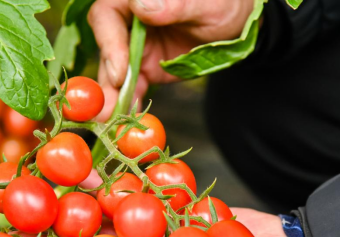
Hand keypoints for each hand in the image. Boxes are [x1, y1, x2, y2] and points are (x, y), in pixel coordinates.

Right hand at [89, 0, 255, 119]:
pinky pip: (131, 87)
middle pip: (106, 50)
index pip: (106, 17)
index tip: (120, 71)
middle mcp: (126, 21)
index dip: (109, 44)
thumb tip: (142, 5)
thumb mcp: (204, 3)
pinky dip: (129, 104)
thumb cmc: (220, 3)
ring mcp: (132, 47)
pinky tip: (129, 120)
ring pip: (114, 73)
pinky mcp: (143, 68)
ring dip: (113, 98)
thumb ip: (175, 4)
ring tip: (112, 123)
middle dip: (106, 81)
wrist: (234, 22)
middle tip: (105, 109)